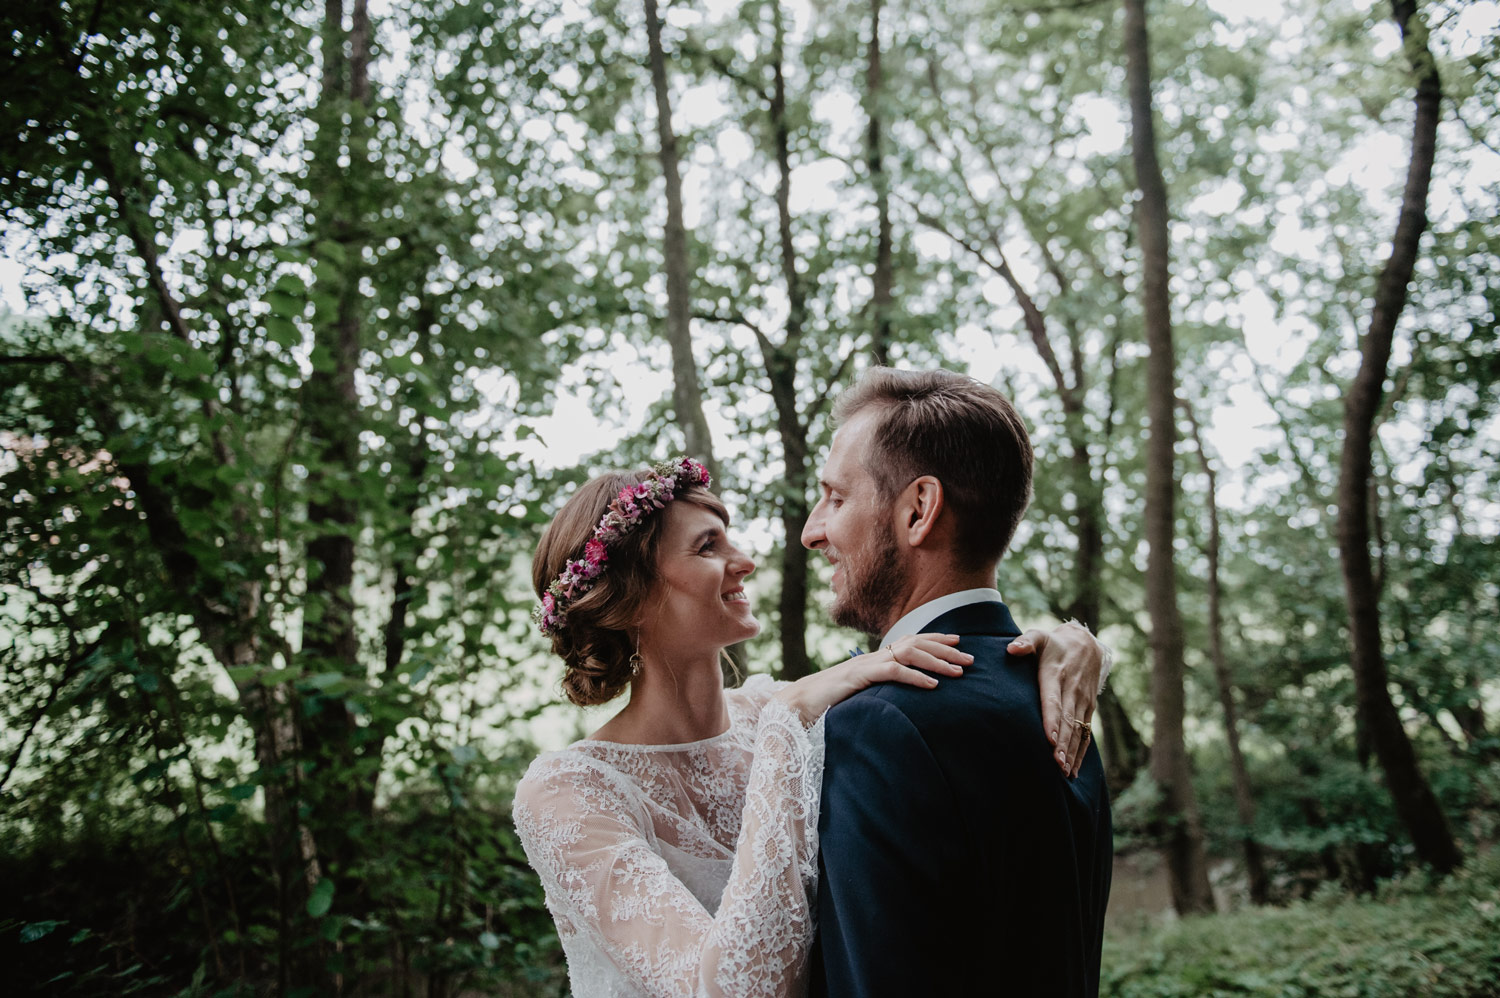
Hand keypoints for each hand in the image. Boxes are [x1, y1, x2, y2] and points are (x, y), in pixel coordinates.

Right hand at [776, 633, 972, 725]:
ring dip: (936, 661)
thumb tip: (898, 697)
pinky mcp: (859, 677)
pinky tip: (933, 686)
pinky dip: (915, 678)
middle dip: (945, 649)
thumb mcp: (859, 695)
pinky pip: (892, 672)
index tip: (958, 641)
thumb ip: (878, 690)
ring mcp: (866, 665)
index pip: (910, 641)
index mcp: (874, 659)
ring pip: (908, 654)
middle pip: (915, 643)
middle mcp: (872, 657)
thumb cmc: (826, 703)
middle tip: (970, 658)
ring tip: (959, 672)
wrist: (797, 704)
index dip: (935, 639)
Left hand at [1008, 621, 1110, 777]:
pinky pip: (1086, 733)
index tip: (1049, 738)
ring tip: (1064, 771)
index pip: (1054, 700)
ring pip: (1078, 730)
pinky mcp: (1089, 708)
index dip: (1052, 720)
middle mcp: (1072, 690)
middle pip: (1067, 720)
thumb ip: (1026, 641)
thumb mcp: (1040, 636)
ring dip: (1072, 752)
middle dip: (1063, 743)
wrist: (1087, 644)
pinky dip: (1080, 753)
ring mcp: (1082, 701)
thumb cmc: (1054, 644)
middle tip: (1056, 764)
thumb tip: (1012, 648)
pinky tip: (1072, 770)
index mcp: (1057, 675)